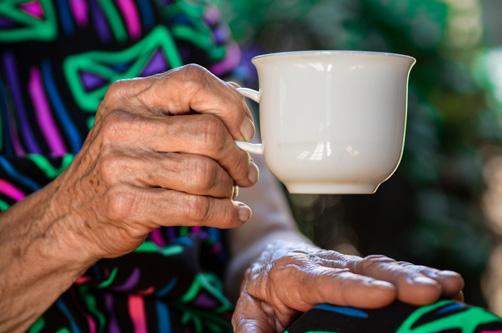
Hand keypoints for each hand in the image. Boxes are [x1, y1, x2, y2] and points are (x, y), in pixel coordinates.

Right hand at [47, 64, 257, 262]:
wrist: (68, 215)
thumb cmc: (119, 166)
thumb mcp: (137, 125)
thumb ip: (181, 111)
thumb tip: (240, 104)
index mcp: (128, 96)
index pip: (193, 80)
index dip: (231, 105)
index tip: (245, 131)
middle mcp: (122, 125)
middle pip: (209, 133)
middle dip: (238, 157)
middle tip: (245, 172)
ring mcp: (121, 166)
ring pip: (206, 173)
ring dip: (230, 187)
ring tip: (232, 192)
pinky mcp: (127, 205)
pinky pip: (196, 208)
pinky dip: (226, 214)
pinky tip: (235, 214)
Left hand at [232, 242, 463, 332]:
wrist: (271, 255)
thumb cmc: (262, 288)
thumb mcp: (248, 311)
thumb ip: (252, 331)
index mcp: (295, 275)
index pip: (325, 281)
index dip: (354, 288)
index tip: (383, 295)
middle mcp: (326, 265)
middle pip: (364, 269)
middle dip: (398, 280)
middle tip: (430, 292)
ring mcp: (348, 266)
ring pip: (383, 266)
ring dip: (416, 276)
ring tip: (449, 286)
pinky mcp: (364, 271)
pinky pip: (392, 271)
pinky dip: (420, 275)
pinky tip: (448, 285)